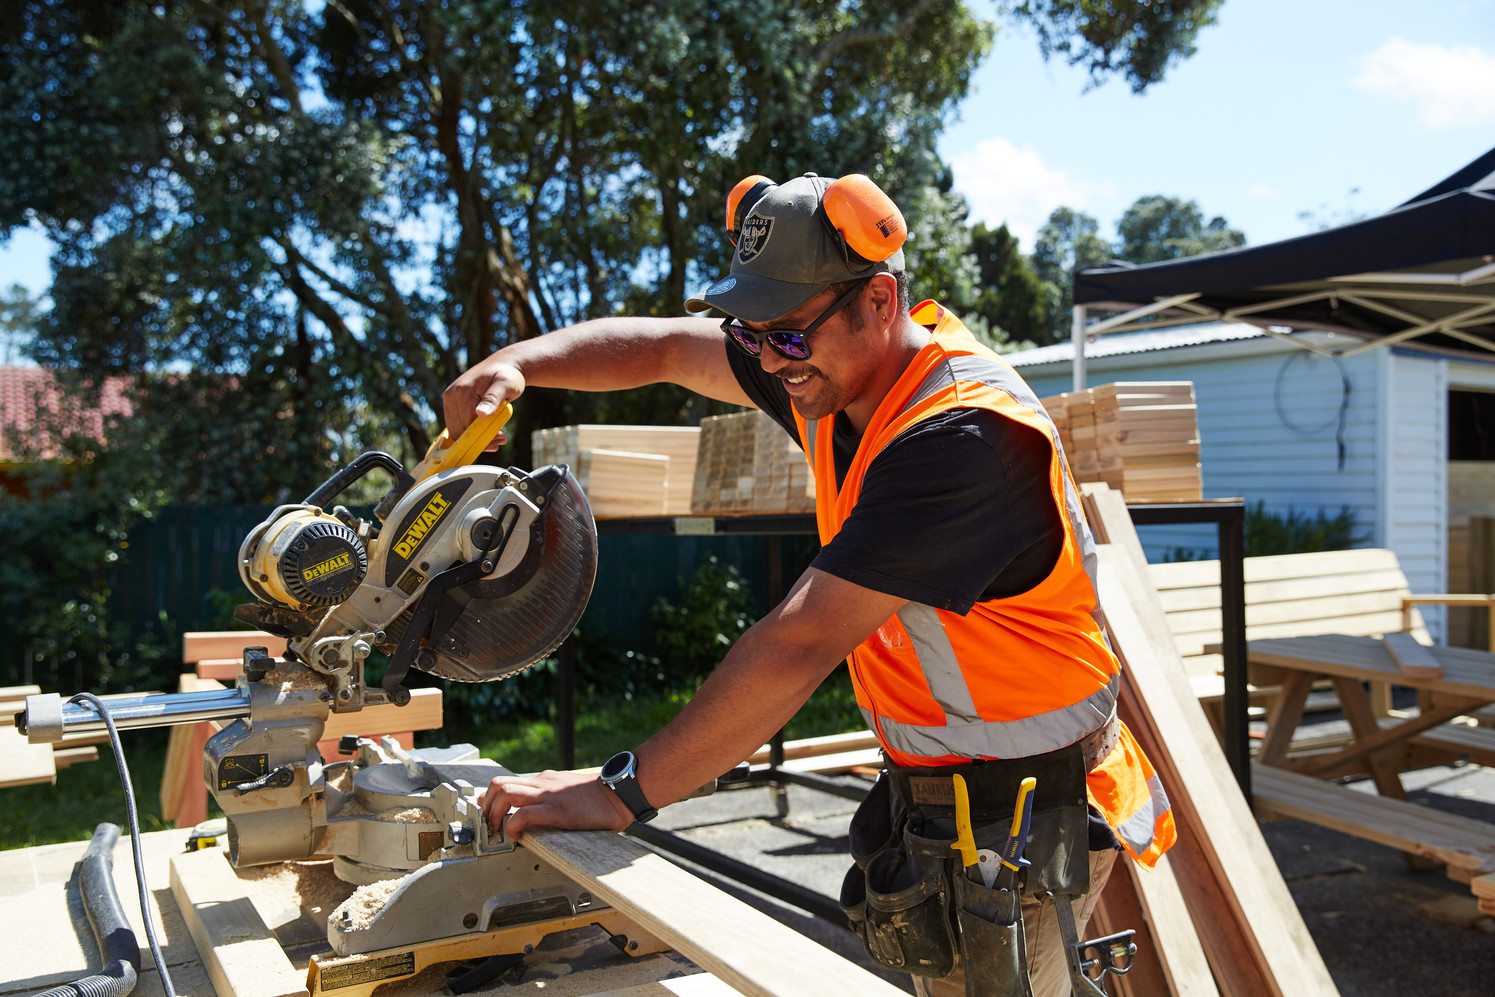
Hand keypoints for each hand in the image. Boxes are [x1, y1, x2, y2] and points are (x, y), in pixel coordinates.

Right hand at [442, 355, 525, 450]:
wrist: (502, 365)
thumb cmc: (507, 374)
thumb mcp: (506, 385)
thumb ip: (494, 398)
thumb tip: (481, 413)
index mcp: (462, 392)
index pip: (467, 425)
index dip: (483, 437)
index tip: (501, 438)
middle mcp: (451, 395)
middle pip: (460, 431)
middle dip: (480, 440)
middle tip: (501, 439)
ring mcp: (449, 399)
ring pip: (457, 431)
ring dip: (475, 439)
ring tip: (497, 436)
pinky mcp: (451, 403)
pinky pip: (458, 425)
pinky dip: (471, 432)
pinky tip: (488, 431)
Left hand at [479, 769, 633, 839]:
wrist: (619, 793)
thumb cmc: (599, 799)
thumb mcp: (568, 792)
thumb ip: (552, 799)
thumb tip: (538, 816)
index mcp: (544, 780)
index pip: (506, 782)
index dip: (491, 799)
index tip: (489, 814)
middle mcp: (542, 783)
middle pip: (498, 784)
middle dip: (487, 806)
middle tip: (490, 825)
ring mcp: (547, 795)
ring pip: (504, 793)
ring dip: (494, 814)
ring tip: (499, 831)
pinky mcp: (556, 810)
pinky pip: (523, 814)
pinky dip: (513, 826)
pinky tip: (517, 837)